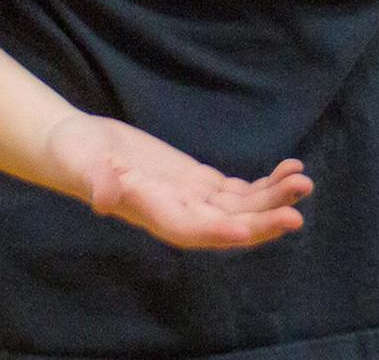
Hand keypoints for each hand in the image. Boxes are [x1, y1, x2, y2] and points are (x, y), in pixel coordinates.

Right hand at [43, 112, 312, 248]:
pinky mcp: (200, 183)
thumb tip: (103, 195)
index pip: (190, 230)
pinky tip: (291, 170)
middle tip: (296, 213)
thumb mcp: (79, 162)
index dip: (219, 231)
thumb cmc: (74, 155)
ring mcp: (192, 199)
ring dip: (273, 199)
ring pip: (241, 207)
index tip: (249, 230)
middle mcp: (178, 213)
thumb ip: (95, 179)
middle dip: (261, 221)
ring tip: (304, 182)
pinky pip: (240, 191)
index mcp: (152, 213)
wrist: (78, 146)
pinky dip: (266, 184)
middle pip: (226, 225)